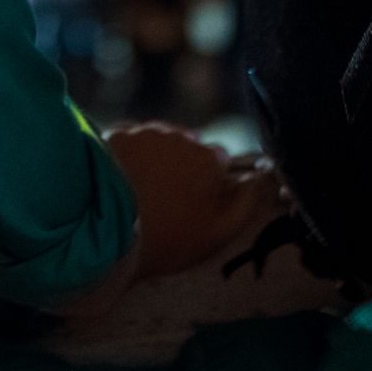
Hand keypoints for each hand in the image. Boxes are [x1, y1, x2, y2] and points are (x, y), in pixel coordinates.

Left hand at [104, 124, 286, 278]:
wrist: (107, 233)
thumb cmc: (169, 238)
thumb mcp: (219, 232)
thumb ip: (248, 201)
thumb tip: (264, 176)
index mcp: (209, 158)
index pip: (218, 161)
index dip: (209, 181)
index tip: (195, 202)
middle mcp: (181, 136)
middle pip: (188, 148)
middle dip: (182, 166)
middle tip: (166, 199)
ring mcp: (146, 132)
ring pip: (159, 142)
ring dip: (156, 159)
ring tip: (140, 191)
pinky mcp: (116, 134)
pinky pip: (130, 140)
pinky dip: (129, 155)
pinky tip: (121, 179)